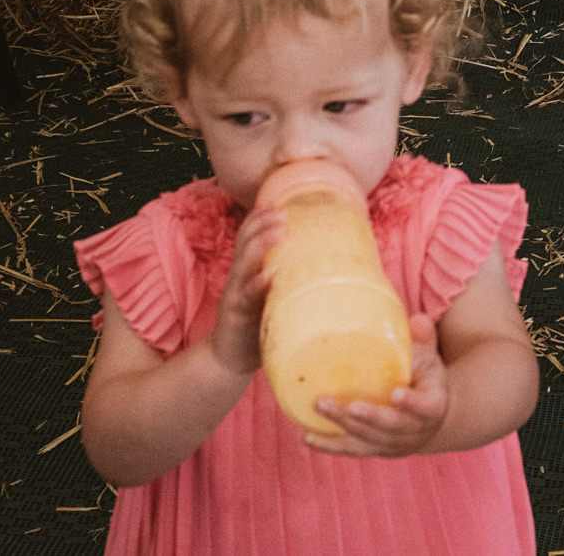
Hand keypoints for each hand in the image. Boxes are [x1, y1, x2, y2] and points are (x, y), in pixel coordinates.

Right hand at [205, 203, 284, 378]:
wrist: (229, 360)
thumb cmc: (258, 326)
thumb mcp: (273, 298)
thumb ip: (290, 281)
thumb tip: (334, 268)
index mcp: (247, 272)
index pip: (249, 238)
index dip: (259, 218)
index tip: (278, 202)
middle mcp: (239, 280)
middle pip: (246, 244)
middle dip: (262, 225)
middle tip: (282, 211)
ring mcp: (236, 298)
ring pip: (245, 265)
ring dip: (260, 247)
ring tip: (279, 232)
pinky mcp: (236, 317)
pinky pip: (246, 299)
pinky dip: (257, 285)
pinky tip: (268, 276)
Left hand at [305, 314, 448, 458]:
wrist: (426, 417)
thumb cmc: (425, 381)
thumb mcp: (430, 359)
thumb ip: (423, 340)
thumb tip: (416, 320)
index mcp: (432, 406)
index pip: (425, 407)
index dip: (412, 403)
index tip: (396, 394)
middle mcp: (413, 430)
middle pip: (390, 426)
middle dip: (368, 416)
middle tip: (347, 405)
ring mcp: (392, 443)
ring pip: (368, 438)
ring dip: (343, 425)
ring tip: (320, 406)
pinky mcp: (373, 449)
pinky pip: (351, 449)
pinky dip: (329, 445)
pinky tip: (308, 437)